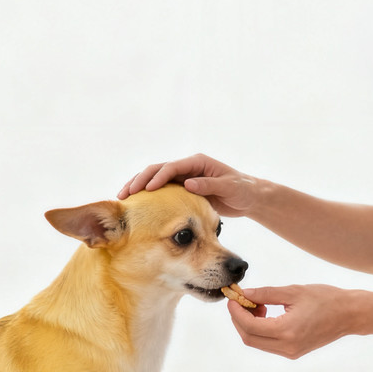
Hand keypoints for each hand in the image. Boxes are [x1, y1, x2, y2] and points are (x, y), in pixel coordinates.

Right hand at [118, 153, 258, 217]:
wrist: (249, 198)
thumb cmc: (242, 190)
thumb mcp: (228, 187)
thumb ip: (209, 185)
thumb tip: (188, 184)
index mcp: (197, 163)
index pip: (171, 167)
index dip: (157, 177)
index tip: (146, 190)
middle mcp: (187, 169)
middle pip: (157, 171)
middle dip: (139, 181)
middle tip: (124, 195)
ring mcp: (183, 179)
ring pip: (155, 181)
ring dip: (139, 189)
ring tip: (123, 200)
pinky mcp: (182, 191)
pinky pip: (161, 193)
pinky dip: (148, 199)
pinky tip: (136, 209)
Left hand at [226, 284, 353, 358]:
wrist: (349, 314)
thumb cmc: (325, 299)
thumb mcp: (293, 291)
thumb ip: (265, 293)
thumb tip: (244, 293)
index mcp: (287, 331)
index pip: (250, 326)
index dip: (236, 312)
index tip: (233, 298)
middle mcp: (287, 347)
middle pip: (249, 338)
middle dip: (239, 320)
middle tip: (239, 302)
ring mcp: (290, 352)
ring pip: (257, 343)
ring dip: (249, 325)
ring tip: (257, 305)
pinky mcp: (293, 352)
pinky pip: (268, 344)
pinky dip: (260, 330)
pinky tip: (265, 313)